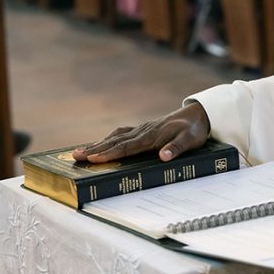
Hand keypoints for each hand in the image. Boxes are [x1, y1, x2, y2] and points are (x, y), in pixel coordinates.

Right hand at [71, 102, 210, 162]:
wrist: (197, 114)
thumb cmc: (194, 129)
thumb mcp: (191, 140)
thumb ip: (177, 148)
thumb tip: (163, 156)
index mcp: (152, 136)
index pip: (127, 147)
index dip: (110, 153)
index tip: (94, 158)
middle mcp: (143, 132)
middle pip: (115, 142)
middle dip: (95, 149)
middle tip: (75, 156)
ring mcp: (141, 130)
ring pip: (115, 138)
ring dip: (97, 144)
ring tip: (79, 152)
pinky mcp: (142, 130)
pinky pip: (120, 135)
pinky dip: (107, 140)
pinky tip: (99, 144)